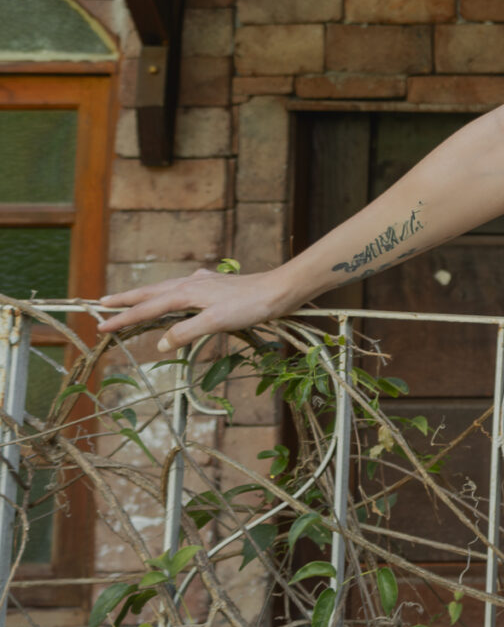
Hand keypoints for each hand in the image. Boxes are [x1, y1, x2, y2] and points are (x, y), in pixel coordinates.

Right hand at [92, 266, 295, 359]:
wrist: (280, 290)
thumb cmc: (250, 306)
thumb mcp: (216, 322)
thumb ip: (186, 332)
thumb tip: (160, 343)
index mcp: (185, 292)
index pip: (147, 308)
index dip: (123, 318)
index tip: (100, 325)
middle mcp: (190, 284)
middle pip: (150, 292)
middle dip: (126, 299)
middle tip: (100, 304)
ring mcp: (203, 283)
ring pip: (165, 289)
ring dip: (145, 296)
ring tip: (129, 299)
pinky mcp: (215, 286)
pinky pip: (182, 289)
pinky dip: (169, 293)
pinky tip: (176, 295)